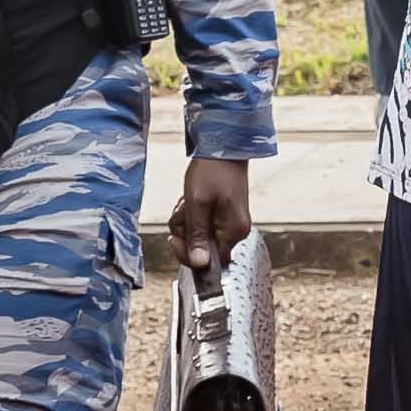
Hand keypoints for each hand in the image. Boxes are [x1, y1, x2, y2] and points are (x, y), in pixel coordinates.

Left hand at [168, 159, 253, 273]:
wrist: (222, 146)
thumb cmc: (212, 171)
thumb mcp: (197, 204)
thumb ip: (197, 236)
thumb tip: (200, 264)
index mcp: (234, 231)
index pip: (211, 262)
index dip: (189, 254)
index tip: (174, 238)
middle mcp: (236, 231)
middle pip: (204, 248)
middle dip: (187, 231)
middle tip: (183, 210)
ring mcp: (231, 222)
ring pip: (200, 235)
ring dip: (187, 221)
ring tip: (187, 200)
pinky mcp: (225, 215)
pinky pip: (204, 224)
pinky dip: (193, 214)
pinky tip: (191, 199)